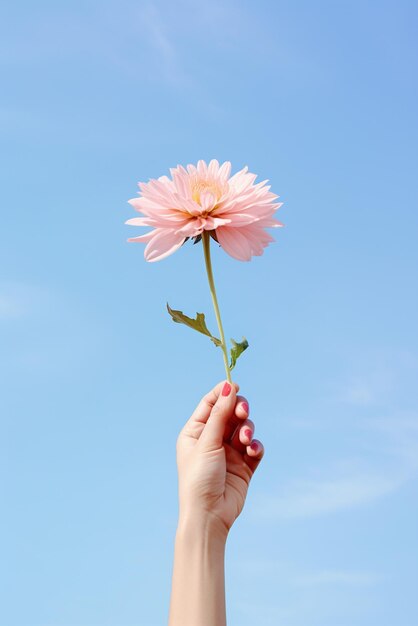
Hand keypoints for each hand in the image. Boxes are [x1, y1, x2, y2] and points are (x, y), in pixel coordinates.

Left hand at [176, 380, 263, 536]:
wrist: (209, 515)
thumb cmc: (199, 478)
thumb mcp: (207, 442)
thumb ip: (220, 414)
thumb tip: (229, 387)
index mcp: (196, 432)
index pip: (211, 404)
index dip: (223, 393)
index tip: (235, 385)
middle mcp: (212, 440)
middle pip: (231, 414)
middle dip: (239, 410)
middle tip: (243, 412)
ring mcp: (229, 453)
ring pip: (244, 429)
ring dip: (247, 430)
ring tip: (245, 440)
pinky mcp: (244, 466)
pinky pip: (254, 448)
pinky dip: (255, 446)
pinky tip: (252, 451)